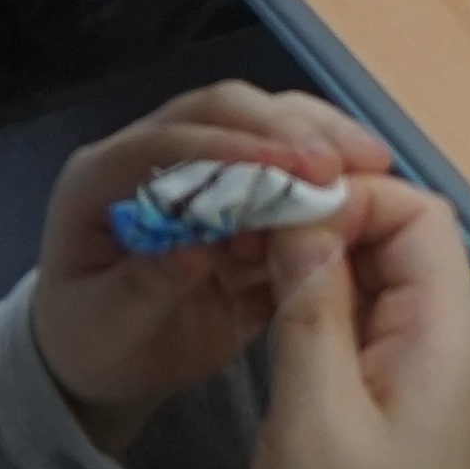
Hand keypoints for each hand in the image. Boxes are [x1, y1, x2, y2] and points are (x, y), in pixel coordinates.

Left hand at [28, 83, 403, 443]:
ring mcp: (200, 164)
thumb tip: (194, 250)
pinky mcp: (240, 184)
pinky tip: (367, 185)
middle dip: (287, 128)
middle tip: (342, 162)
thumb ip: (143, 287)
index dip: (231, 147)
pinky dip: (327, 169)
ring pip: (261, 121)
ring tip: (372, 162)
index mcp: (101, 179)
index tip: (293, 167)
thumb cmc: (97, 341)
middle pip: (223, 109)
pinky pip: (287, 161)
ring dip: (319, 135)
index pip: (168, 140)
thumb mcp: (108, 327)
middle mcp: (151, 154)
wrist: (113, 359)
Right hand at [251, 175, 469, 468]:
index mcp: (449, 331)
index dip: (350, 197)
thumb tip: (303, 217)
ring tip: (253, 265)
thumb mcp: (313, 410)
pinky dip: (331, 297)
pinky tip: (279, 306)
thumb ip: (312, 308)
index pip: (419, 213)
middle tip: (250, 234)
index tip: (276, 213)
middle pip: (405, 234)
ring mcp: (439, 360)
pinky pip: (378, 311)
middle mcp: (458, 334)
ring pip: (386, 270)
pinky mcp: (413, 383)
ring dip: (324, 259)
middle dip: (330, 221)